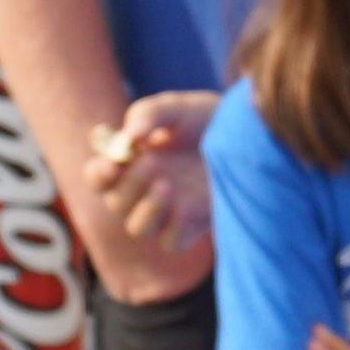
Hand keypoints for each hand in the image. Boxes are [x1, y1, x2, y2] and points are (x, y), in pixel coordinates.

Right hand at [69, 91, 215, 298]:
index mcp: (131, 163)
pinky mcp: (192, 227)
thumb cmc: (206, 120)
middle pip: (115, 203)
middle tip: (150, 165)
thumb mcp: (177, 107)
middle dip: (128, 186)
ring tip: (166, 185)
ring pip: (138, 228)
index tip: (112, 163)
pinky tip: (186, 205)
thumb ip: (148, 114)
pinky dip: (173, 227)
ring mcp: (167, 211)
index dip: (99, 173)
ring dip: (146, 210)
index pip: (99, 177)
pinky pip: (171, 242)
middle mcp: (143, 190)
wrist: (250, 136)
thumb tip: (128, 138)